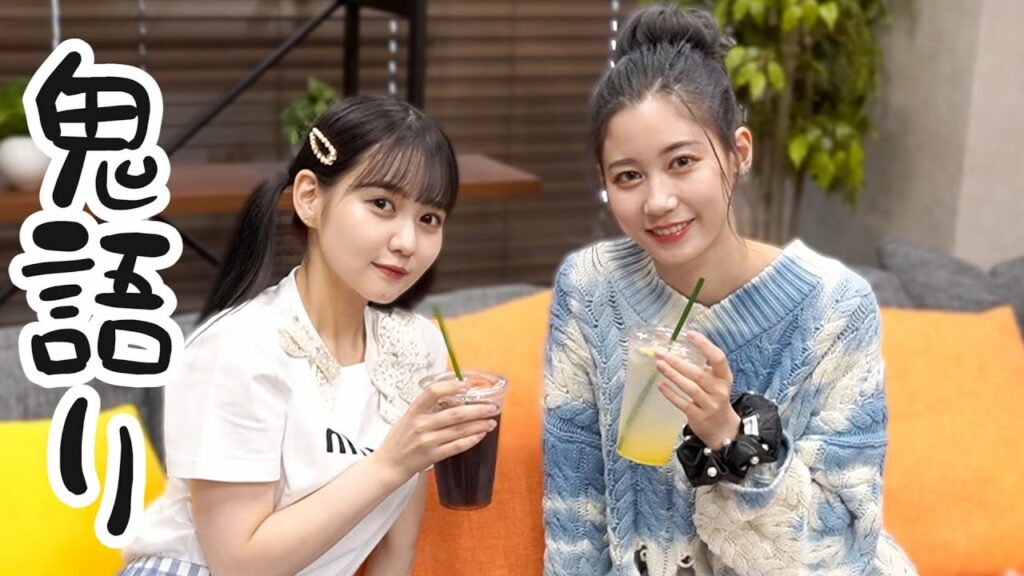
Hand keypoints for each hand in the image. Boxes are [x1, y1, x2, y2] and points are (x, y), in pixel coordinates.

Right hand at [373, 378, 497, 480]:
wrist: (388, 465)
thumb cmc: (399, 440)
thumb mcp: (407, 418)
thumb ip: (427, 408)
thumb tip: (453, 397)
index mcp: (414, 412)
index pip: (432, 392)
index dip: (451, 386)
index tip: (466, 384)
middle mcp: (421, 425)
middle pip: (454, 414)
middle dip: (477, 409)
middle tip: (492, 406)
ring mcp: (427, 441)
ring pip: (459, 430)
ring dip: (479, 425)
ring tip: (491, 421)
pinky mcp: (432, 456)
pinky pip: (456, 447)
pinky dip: (471, 440)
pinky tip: (481, 435)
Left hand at [655, 330, 739, 449]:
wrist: (724, 429)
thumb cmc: (716, 398)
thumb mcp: (717, 382)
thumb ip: (703, 367)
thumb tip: (677, 349)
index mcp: (724, 378)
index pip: (718, 358)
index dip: (705, 345)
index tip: (690, 334)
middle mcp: (718, 390)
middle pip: (698, 374)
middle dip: (677, 361)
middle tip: (661, 352)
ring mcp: (709, 405)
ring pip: (690, 388)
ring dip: (673, 375)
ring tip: (659, 364)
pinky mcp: (698, 417)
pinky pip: (683, 404)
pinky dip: (671, 394)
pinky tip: (661, 385)